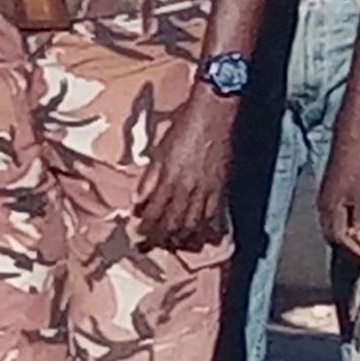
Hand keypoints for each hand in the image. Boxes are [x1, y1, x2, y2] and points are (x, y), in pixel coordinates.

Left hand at [138, 98, 234, 253]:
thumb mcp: (159, 152)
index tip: (140, 237)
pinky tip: (201, 237)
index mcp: (170, 180)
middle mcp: (188, 189)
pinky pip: (214, 217)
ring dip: (183, 239)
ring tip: (174, 244)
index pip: (155, 214)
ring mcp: (207, 191)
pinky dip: (207, 231)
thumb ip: (149, 180)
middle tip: (154, 246)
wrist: (213, 114)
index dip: (147, 229)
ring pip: (194, 225)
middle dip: (162, 239)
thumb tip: (138, 203)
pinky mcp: (222, 188)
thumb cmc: (184, 128)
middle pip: (174, 225)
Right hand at [317, 137, 359, 261]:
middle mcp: (323, 205)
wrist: (349, 140)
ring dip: (346, 234)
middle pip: (331, 234)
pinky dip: (345, 222)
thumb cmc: (358, 166)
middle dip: (347, 245)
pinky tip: (358, 220)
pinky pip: (334, 214)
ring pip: (332, 224)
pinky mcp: (330, 190)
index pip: (339, 238)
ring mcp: (325, 197)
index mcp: (330, 208)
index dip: (354, 248)